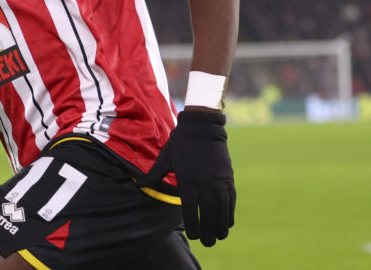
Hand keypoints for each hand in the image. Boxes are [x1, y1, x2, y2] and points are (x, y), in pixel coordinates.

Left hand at [136, 109, 235, 246]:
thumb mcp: (165, 158)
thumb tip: (139, 186)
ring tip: (220, 237)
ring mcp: (218, 181)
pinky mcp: (228, 178)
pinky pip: (231, 200)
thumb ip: (154, 175)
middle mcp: (204, 182)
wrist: (202, 128)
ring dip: (222, 225)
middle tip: (208, 243)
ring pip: (223, 209)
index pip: (191, 209)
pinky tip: (228, 222)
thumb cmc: (180, 143)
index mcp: (187, 179)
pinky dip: (230, 212)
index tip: (193, 235)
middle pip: (209, 212)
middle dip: (209, 230)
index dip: (194, 224)